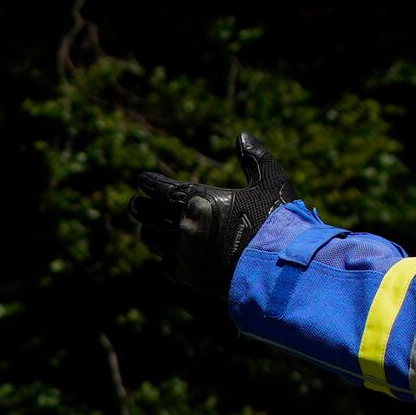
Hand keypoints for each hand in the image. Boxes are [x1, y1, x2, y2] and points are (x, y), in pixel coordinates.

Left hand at [130, 131, 288, 299]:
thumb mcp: (270, 182)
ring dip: (151, 232)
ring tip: (150, 228)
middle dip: (140, 208)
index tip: (142, 181)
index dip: (150, 184)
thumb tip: (242, 136)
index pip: (162, 189)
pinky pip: (167, 266)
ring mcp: (184, 254)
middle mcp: (185, 226)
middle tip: (135, 204)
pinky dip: (166, 258)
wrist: (280, 269)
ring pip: (154, 241)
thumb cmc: (277, 222)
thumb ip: (255, 158)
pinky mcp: (189, 278)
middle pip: (149, 215)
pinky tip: (168, 254)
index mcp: (200, 200)